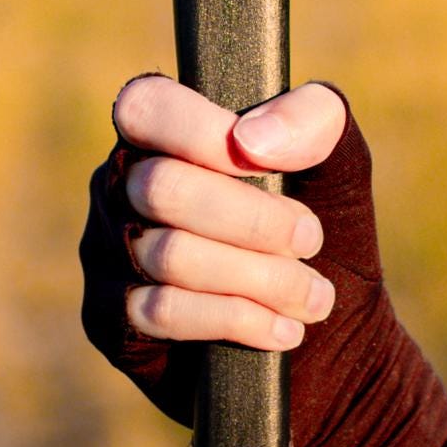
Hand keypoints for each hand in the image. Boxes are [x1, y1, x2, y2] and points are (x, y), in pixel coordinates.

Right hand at [79, 77, 385, 437]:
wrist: (332, 339)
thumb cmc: (323, 234)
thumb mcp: (338, 165)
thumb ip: (314, 121)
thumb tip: (252, 138)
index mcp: (163, 134)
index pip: (147, 108)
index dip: (204, 134)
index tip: (267, 166)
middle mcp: (122, 186)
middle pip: (163, 188)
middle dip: (252, 220)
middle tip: (311, 241)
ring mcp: (108, 252)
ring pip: (168, 254)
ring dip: (258, 277)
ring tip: (312, 295)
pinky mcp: (109, 317)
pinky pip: (160, 310)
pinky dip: (235, 319)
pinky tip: (282, 328)